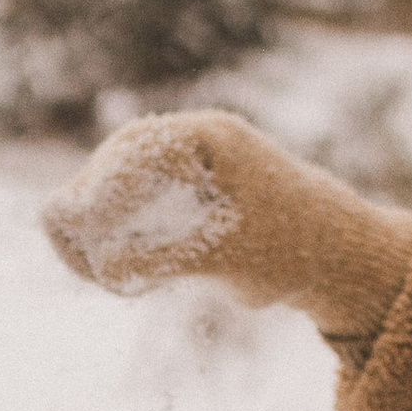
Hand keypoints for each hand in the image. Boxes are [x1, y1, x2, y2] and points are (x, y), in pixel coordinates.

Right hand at [41, 112, 411, 342]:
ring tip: (93, 270)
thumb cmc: (289, 250)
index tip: (78, 230)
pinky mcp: (193, 193)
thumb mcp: (221, 257)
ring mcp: (194, 165)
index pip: (134, 150)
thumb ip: (161, 258)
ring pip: (125, 183)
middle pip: (120, 162)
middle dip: (91, 207)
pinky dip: (124, 232)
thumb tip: (105, 266)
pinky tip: (118, 272)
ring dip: (103, 222)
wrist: (337, 256)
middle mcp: (197, 143)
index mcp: (209, 138)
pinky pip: (141, 204)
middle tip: (74, 254)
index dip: (98, 189)